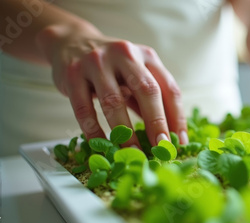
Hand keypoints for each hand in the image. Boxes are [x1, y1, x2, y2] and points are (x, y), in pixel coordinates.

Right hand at [36, 24, 187, 145]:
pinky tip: (101, 145)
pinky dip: (94, 131)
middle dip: (156, 122)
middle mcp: (125, 55)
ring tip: (132, 153)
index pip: (169, 88)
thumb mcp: (135, 76)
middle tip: (161, 148)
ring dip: (125, 132)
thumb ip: (150, 101)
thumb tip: (169, 138)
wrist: (70, 43)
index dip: (177, 117)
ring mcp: (97, 62)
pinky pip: (84, 108)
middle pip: (146, 90)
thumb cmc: (112, 69)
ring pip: (113, 101)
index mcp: (147, 56)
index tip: (180, 143)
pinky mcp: (72, 74)